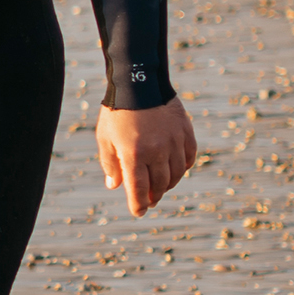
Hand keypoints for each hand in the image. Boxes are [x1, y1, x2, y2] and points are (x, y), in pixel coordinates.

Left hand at [95, 99, 196, 213]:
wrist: (139, 82)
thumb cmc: (117, 112)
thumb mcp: (105, 138)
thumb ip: (110, 164)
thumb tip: (115, 186)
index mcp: (133, 153)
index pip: (139, 189)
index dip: (138, 204)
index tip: (138, 212)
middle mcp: (156, 150)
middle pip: (159, 185)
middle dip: (153, 196)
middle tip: (148, 200)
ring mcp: (174, 142)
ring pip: (176, 174)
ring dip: (168, 184)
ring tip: (160, 187)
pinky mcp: (185, 132)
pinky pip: (188, 158)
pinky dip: (182, 168)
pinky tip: (174, 170)